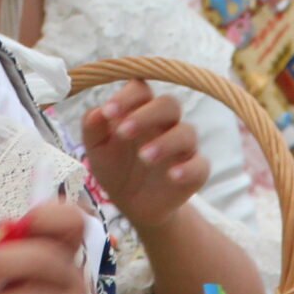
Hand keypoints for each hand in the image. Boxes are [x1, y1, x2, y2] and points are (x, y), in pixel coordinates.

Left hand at [80, 81, 206, 231]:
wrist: (130, 203)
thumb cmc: (114, 166)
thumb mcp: (96, 149)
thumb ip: (93, 127)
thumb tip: (97, 112)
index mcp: (140, 110)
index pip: (141, 89)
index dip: (127, 97)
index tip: (108, 112)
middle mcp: (165, 123)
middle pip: (169, 104)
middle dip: (147, 115)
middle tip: (123, 132)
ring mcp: (182, 146)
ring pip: (186, 132)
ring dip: (165, 142)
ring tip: (144, 157)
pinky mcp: (194, 171)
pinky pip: (200, 165)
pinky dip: (188, 168)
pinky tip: (173, 175)